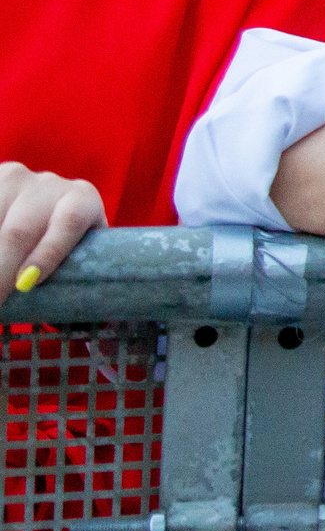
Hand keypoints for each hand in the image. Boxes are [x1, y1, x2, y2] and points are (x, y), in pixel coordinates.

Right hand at [0, 164, 103, 298]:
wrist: (40, 206)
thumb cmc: (60, 247)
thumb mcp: (78, 260)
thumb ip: (89, 298)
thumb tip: (108, 351)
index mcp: (82, 200)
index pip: (69, 223)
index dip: (48, 254)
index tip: (26, 285)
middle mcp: (48, 185)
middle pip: (20, 229)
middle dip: (1, 270)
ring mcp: (13, 179)